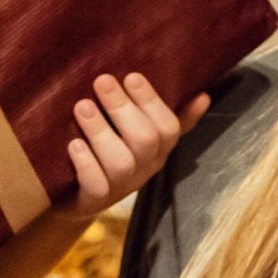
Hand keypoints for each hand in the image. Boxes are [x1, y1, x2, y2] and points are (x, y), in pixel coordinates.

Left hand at [64, 73, 210, 220]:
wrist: (80, 198)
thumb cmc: (113, 155)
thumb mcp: (144, 135)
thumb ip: (173, 118)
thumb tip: (204, 97)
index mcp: (159, 149)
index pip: (168, 126)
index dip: (151, 101)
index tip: (131, 76)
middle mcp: (144, 169)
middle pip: (144, 140)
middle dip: (122, 108)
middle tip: (102, 81)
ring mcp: (121, 187)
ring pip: (120, 162)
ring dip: (100, 131)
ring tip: (82, 106)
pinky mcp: (94, 200)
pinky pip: (96, 186)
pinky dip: (86, 163)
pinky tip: (73, 143)